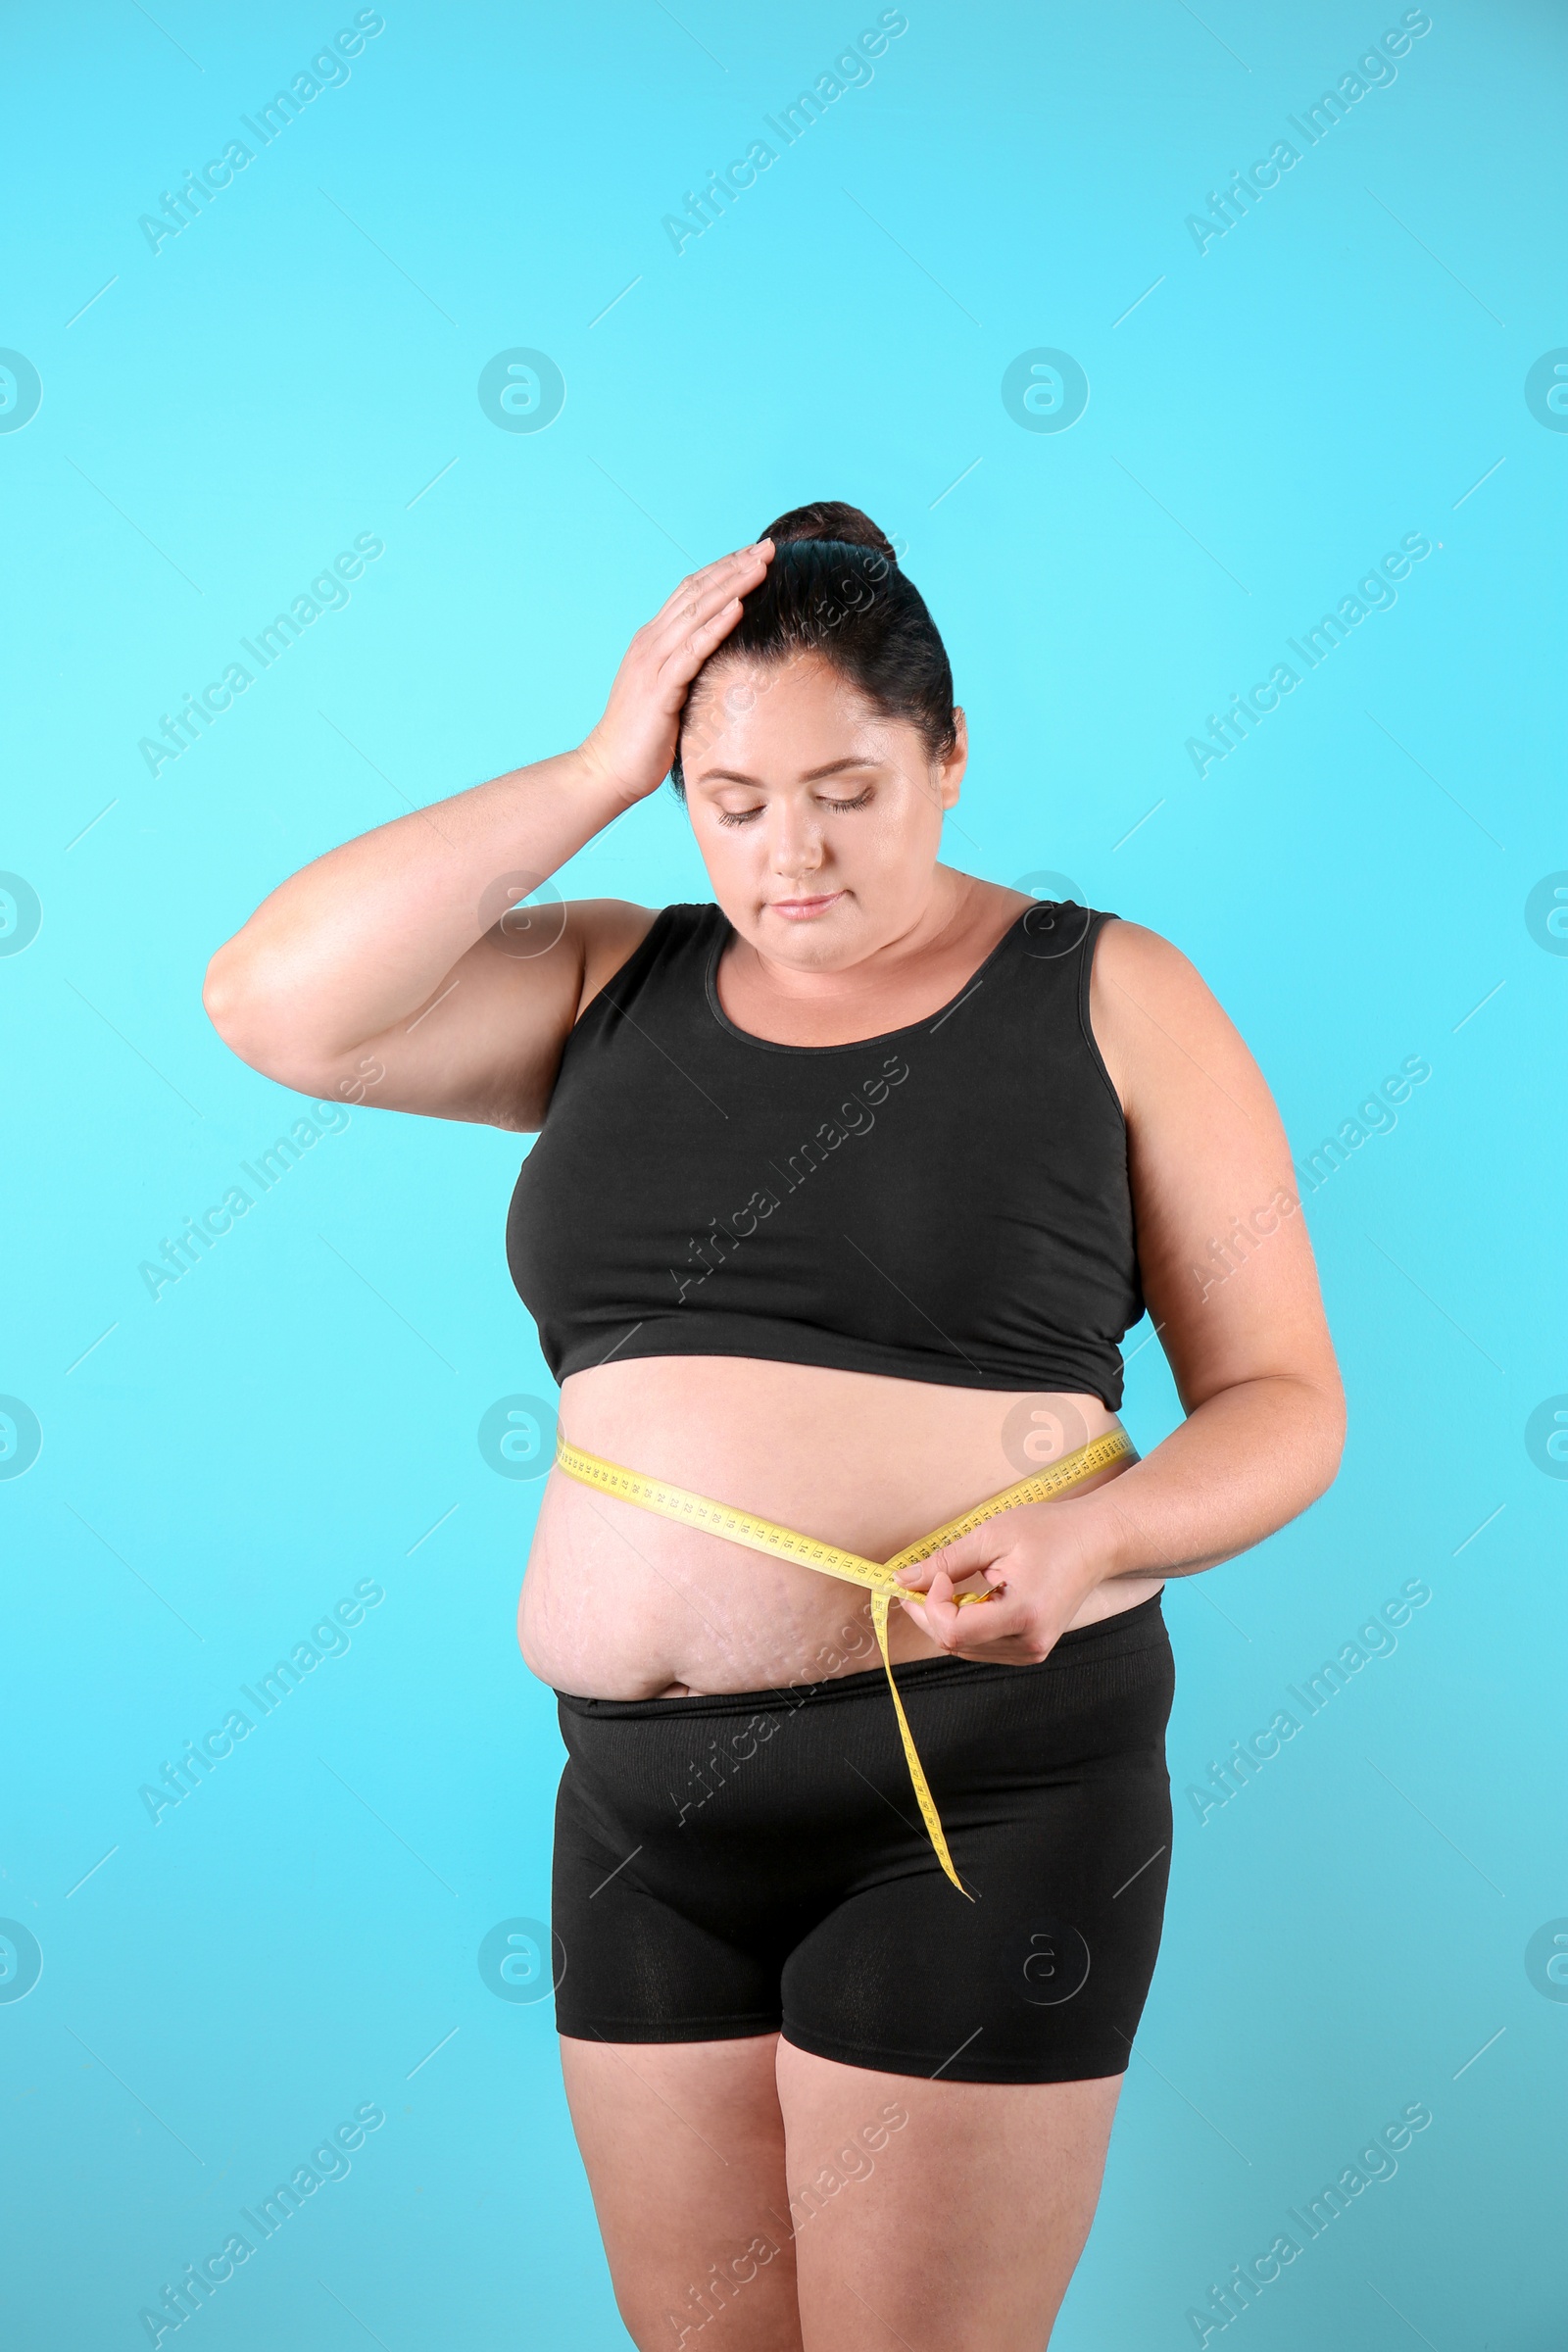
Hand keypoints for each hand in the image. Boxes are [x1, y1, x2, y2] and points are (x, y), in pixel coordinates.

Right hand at [578, 540, 773, 806]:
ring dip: (731, 587)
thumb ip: (688, 672)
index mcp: (654, 642)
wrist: (608, 769)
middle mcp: (650, 643)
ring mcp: (652, 664)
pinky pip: (691, 652)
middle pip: (697, 592)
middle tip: (768, 547)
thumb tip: (720, 664)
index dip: (724, 570)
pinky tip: (737, 610)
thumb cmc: (643, 739)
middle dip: (734, 567)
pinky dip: (715, 628)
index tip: (755, 555)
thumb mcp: (670, 695)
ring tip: (761, 567)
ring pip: (696, 614)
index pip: (691, 593)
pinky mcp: (659, 690)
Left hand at [892, 1498, 1106, 1666]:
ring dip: (944, 1621)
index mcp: (1023, 1614)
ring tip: (945, 1587)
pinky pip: (982, 1647)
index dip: (932, 1605)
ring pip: (965, 1649)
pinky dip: (963, 1626)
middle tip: (919, 1582)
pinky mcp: (1031, 1648)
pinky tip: (965, 1601)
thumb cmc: (1050, 1532)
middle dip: (928, 1614)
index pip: (955, 1631)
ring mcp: (1032, 1649)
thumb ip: (946, 1561)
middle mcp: (1030, 1642)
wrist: (1096, 1542)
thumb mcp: (993, 1536)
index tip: (937, 1575)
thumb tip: (904, 1580)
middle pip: (955, 1644)